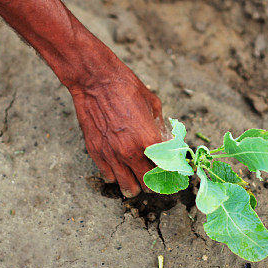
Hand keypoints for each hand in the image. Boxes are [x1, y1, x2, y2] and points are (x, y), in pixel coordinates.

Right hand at [68, 68, 165, 196]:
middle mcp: (131, 152)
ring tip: (138, 181)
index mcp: (150, 140)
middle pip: (148, 184)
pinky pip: (108, 176)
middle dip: (154, 183)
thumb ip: (161, 127)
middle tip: (156, 178)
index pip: (165, 170)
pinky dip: (116, 176)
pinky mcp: (96, 152)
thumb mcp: (153, 105)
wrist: (95, 81)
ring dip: (135, 185)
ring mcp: (112, 155)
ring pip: (127, 186)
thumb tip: (167, 141)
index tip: (172, 173)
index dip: (170, 174)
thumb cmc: (126, 88)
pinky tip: (120, 171)